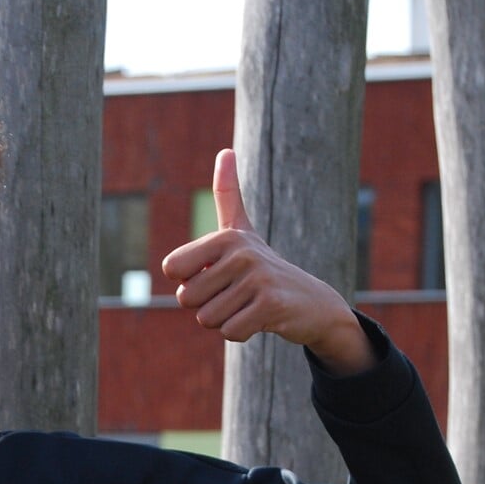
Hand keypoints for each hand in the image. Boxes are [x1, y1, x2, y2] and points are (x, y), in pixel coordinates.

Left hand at [160, 149, 374, 374]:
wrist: (312, 302)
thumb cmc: (264, 267)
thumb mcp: (243, 229)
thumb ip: (228, 194)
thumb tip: (226, 151)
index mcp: (226, 236)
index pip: (172, 269)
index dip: (188, 282)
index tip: (216, 276)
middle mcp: (241, 252)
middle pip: (187, 298)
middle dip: (207, 305)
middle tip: (236, 295)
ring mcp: (257, 278)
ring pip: (207, 319)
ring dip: (225, 320)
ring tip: (249, 305)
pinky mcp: (270, 305)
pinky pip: (230, 332)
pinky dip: (242, 333)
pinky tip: (260, 319)